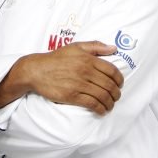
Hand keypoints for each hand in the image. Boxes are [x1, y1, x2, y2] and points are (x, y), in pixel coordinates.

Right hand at [0, 41, 123, 115]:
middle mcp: (86, 71)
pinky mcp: (72, 96)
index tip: (120, 84)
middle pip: (109, 85)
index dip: (119, 79)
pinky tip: (101, 111)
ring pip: (103, 96)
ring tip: (110, 105)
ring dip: (110, 103)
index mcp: (88, 59)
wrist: (36, 70)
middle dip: (116, 93)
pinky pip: (92, 104)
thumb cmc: (56, 58)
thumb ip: (95, 46)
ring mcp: (79, 84)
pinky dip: (100, 109)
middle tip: (116, 97)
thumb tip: (114, 48)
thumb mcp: (76, 46)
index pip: (112, 70)